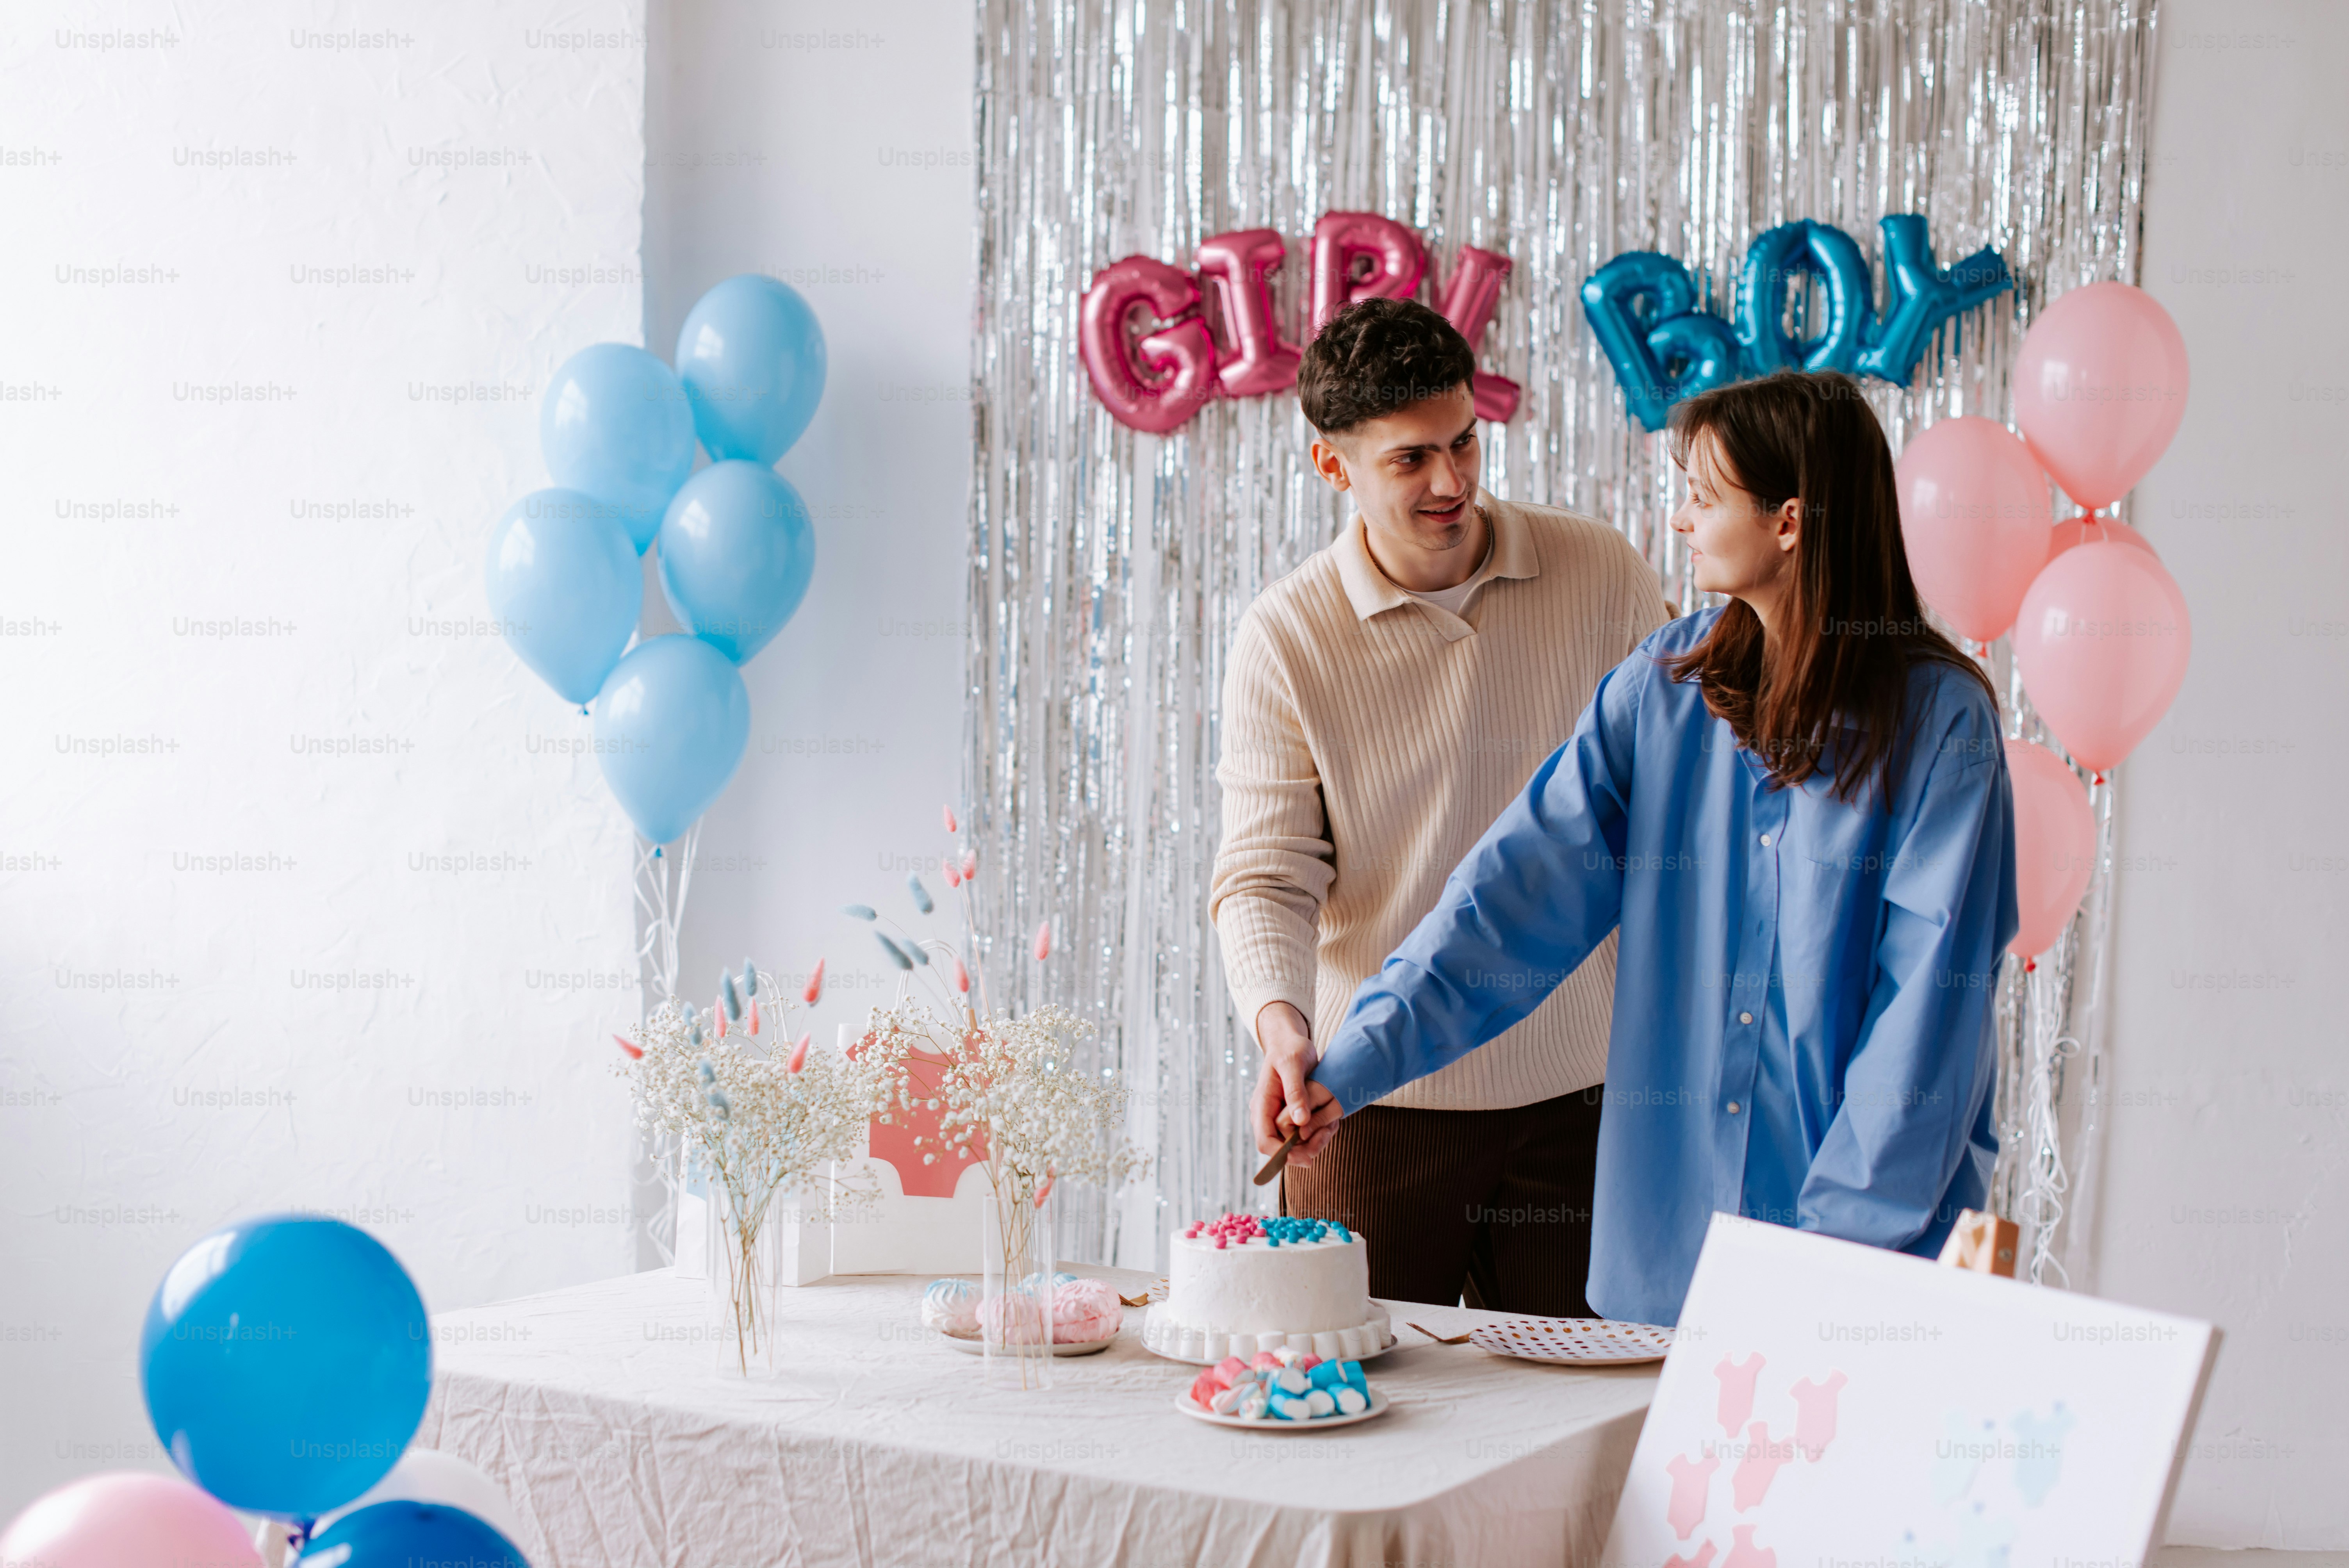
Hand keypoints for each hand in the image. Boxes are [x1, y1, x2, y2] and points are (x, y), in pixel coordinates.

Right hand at [1251, 1003, 1344, 1167]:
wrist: (1291, 1042)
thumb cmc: (1290, 1048)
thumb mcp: (1293, 1064)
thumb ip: (1295, 1092)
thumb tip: (1300, 1121)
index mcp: (1262, 1104)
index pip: (1265, 1142)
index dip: (1284, 1154)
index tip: (1309, 1156)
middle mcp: (1267, 1115)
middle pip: (1281, 1149)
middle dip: (1304, 1150)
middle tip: (1328, 1135)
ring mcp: (1278, 1116)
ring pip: (1293, 1146)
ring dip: (1314, 1143)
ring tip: (1332, 1126)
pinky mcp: (1291, 1116)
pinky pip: (1302, 1135)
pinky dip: (1317, 1134)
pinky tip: (1330, 1122)